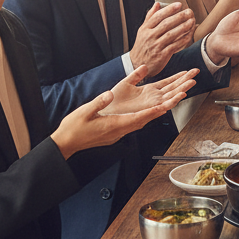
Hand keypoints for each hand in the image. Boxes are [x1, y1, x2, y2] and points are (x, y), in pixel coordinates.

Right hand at [50, 82, 186, 159]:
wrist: (66, 143)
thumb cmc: (73, 128)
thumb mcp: (84, 112)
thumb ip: (98, 103)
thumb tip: (109, 94)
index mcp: (114, 125)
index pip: (138, 118)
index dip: (152, 112)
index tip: (165, 106)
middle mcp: (119, 131)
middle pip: (144, 121)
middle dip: (158, 112)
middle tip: (172, 103)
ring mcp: (117, 133)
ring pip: (139, 123)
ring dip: (152, 115)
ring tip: (164, 107)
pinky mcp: (114, 133)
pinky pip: (133, 125)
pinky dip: (142, 118)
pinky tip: (145, 113)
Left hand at [98, 65, 197, 115]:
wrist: (105, 112)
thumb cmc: (114, 101)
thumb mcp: (126, 83)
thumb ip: (136, 75)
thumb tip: (144, 66)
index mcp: (149, 91)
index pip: (167, 82)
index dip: (178, 76)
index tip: (188, 71)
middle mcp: (153, 98)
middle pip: (173, 88)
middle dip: (185, 81)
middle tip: (196, 72)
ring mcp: (151, 104)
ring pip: (171, 96)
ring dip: (182, 89)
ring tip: (192, 82)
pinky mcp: (148, 111)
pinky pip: (163, 106)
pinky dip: (172, 101)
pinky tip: (180, 95)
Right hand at [129, 2, 195, 76]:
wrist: (136, 65)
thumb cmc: (142, 46)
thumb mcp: (142, 31)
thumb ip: (150, 17)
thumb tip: (157, 3)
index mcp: (145, 29)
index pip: (157, 16)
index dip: (169, 9)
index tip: (179, 4)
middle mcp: (150, 36)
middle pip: (166, 24)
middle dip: (179, 17)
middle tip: (189, 12)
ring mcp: (155, 46)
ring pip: (171, 34)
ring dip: (183, 27)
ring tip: (191, 21)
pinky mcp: (161, 56)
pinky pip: (174, 46)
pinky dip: (182, 40)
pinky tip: (189, 35)